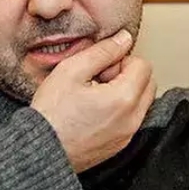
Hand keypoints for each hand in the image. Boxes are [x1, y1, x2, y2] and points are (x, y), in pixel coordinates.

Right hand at [31, 29, 156, 172]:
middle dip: (127, 76)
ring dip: (125, 93)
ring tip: (94, 97)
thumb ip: (103, 51)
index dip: (120, 60)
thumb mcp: (71, 70)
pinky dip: (120, 111)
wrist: (41, 150)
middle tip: (99, 80)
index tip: (100, 69)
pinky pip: (131, 120)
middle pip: (148, 83)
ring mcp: (127, 135)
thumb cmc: (51, 113)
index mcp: (124, 98)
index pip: (143, 65)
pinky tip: (93, 112)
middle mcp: (132, 119)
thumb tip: (124, 39)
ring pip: (142, 102)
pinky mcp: (119, 146)